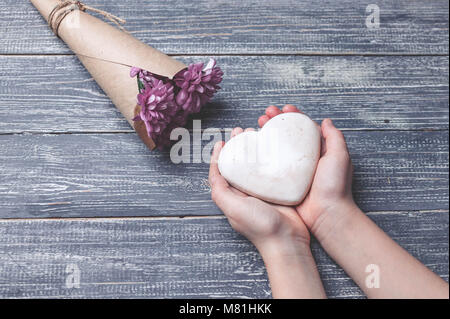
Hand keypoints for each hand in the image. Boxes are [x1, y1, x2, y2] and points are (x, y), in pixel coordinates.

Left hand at [209, 132, 310, 256]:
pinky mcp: (279, 189)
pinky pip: (273, 169)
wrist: (287, 240)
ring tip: (257, 134)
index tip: (222, 141)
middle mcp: (246, 192)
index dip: (220, 155)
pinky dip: (272, 156)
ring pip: (256, 163)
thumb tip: (214, 172)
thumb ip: (220, 191)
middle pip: (239, 163)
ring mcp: (263, 191)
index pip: (221, 172)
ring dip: (255, 148)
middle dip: (239, 146)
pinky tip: (275, 147)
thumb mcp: (233, 208)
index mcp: (233, 196)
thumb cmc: (260, 226)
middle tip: (243, 131)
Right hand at [258, 105, 354, 239]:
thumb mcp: (340, 157)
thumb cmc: (335, 187)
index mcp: (318, 151)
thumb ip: (334, 138)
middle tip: (265, 115)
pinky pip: (270, 165)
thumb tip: (326, 121)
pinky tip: (254, 148)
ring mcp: (292, 171)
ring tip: (256, 127)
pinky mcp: (283, 182)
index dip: (293, 116)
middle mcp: (304, 159)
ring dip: (266, 135)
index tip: (283, 108)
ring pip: (276, 148)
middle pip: (287, 135)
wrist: (326, 215)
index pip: (303, 128)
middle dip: (275, 122)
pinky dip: (262, 155)